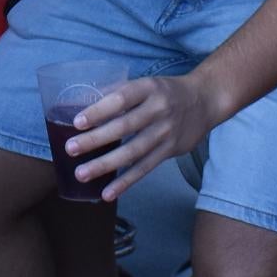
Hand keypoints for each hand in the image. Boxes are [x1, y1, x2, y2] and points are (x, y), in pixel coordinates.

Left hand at [64, 72, 215, 201]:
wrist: (205, 101)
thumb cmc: (166, 92)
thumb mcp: (146, 84)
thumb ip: (117, 93)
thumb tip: (80, 103)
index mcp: (148, 88)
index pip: (121, 99)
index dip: (99, 110)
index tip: (77, 122)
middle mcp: (158, 110)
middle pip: (124, 126)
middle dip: (96, 140)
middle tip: (70, 149)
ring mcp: (166, 132)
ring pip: (133, 152)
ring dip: (105, 165)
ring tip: (81, 174)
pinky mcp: (170, 151)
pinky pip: (145, 169)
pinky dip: (126, 182)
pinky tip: (107, 192)